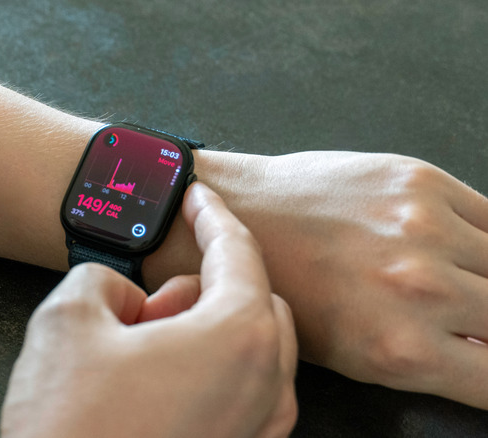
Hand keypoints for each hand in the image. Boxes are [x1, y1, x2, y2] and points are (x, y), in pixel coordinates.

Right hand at [1, 183, 297, 437]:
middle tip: (145, 301)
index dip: (211, 214)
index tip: (197, 196)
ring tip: (139, 353)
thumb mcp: (67, 317)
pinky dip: (210, 371)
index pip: (237, 251)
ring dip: (203, 332)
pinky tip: (154, 385)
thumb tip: (124, 293)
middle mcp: (266, 385)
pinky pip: (244, 392)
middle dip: (202, 286)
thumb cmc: (72, 428)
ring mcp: (259, 429)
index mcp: (236, 337)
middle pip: (253, 301)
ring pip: (250, 349)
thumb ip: (104, 277)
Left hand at [211, 151, 487, 408]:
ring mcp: (425, 230)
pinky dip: (484, 236)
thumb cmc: (287, 289)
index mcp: (401, 349)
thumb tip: (483, 351)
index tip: (483, 353)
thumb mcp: (352, 353)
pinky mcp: (421, 181)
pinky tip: (456, 244)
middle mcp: (421, 291)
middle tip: (467, 314)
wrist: (242, 215)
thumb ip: (427, 358)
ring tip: (461, 279)